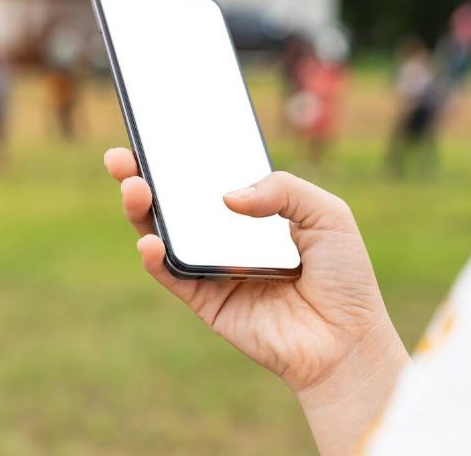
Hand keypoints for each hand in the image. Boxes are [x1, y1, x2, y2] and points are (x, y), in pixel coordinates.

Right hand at [104, 148, 408, 454]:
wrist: (346, 339)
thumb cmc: (344, 275)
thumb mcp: (327, 213)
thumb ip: (282, 189)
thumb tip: (228, 196)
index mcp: (255, 210)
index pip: (209, 176)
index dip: (182, 155)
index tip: (156, 131)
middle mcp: (228, 236)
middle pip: (176, 202)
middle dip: (144, 177)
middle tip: (123, 157)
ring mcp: (214, 268)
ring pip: (165, 235)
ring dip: (142, 211)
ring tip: (135, 188)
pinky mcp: (207, 301)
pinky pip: (173, 276)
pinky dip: (156, 259)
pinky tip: (151, 241)